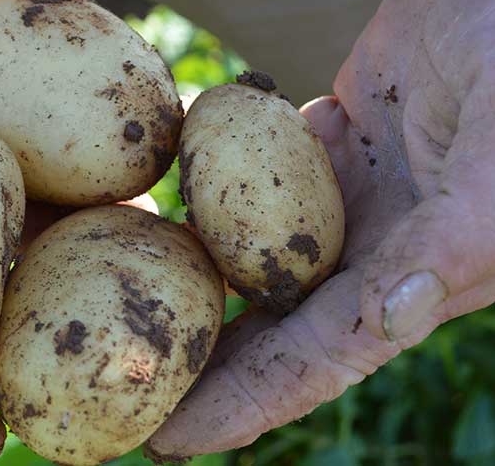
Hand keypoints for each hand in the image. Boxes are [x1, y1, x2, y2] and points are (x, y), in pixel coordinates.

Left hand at [146, 0, 494, 459]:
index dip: (244, 405)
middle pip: (270, 325)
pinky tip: (153, 213)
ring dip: (192, 288)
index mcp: (421, 273)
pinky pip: (250, 180)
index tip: (168, 440)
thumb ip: (458, 241)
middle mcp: (375, 246)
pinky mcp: (323, 142)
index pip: (316, 361)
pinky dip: (207, 198)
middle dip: (202, 365)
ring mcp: (345, 194)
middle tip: (119, 388)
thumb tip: (389, 317)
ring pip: (252, 258)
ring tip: (118, 312)